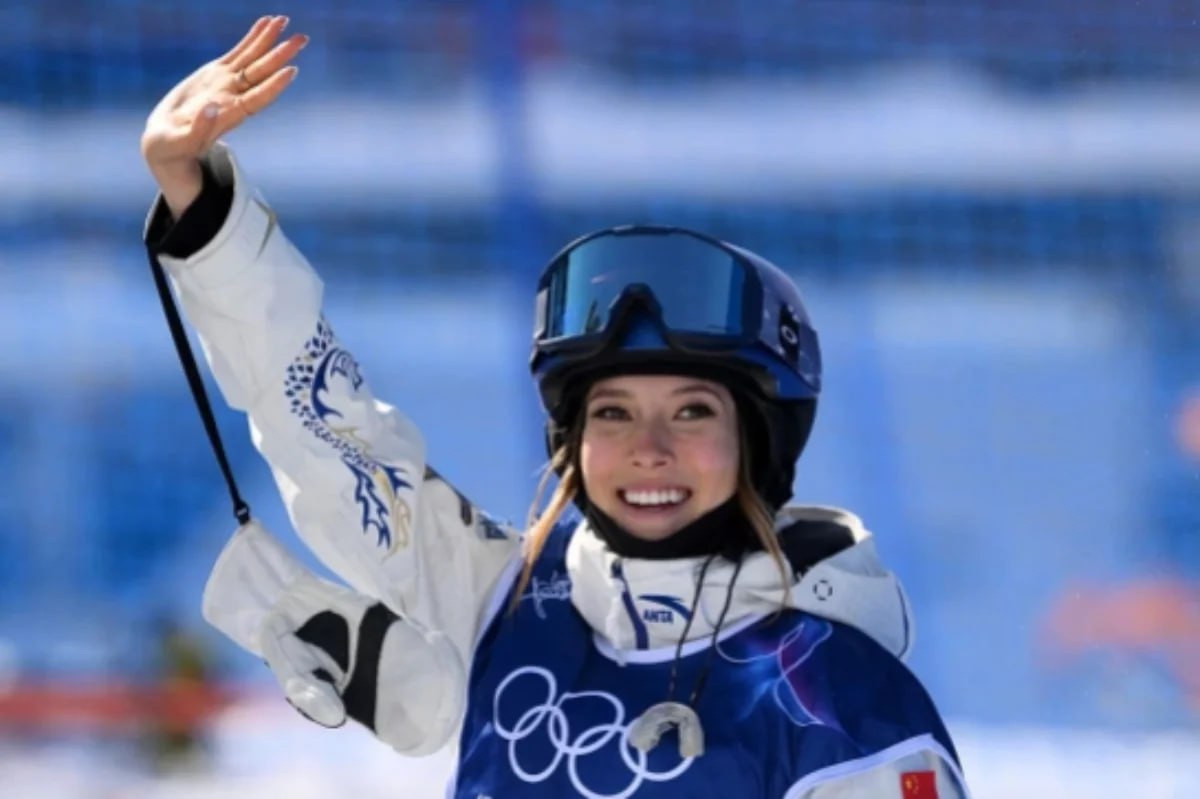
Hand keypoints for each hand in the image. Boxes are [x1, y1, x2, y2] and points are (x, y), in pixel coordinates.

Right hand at [141, 15, 307, 217]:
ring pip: (252, 58)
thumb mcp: (182, 142)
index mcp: (229, 115)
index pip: (257, 98)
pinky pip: (238, 52)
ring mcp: (227, 83)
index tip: (291, 71)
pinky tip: (266, 23)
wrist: (167, 142)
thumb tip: (212, 110)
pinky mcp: (216, 73)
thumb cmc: (174, 148)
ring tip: (283, 21)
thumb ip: (198, 129)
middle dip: (281, 55)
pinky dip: (252, 38)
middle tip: (302, 39)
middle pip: (262, 73)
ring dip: (269, 40)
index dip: (274, 85)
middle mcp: (233, 96)